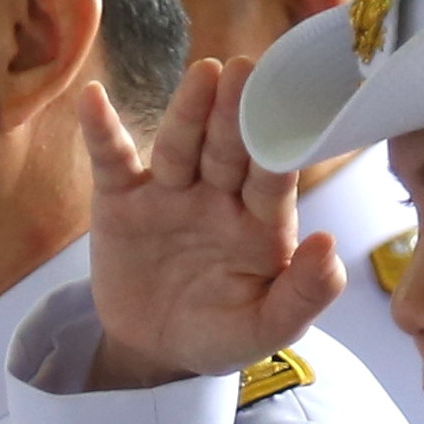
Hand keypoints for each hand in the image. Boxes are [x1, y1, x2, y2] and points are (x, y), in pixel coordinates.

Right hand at [76, 59, 335, 387]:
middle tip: (246, 72)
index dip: (278, 147)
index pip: (273, 179)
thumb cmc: (220, 333)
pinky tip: (93, 100)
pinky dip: (101, 130)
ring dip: (189, 111)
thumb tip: (330, 247)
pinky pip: (112, 160)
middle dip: (236, 114)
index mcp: (262, 222)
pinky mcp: (123, 200)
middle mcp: (219, 196)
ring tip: (203, 75)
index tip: (289, 114)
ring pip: (180, 147)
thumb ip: (303, 296)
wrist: (154, 351)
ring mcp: (170, 193)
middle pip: (228, 150)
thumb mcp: (265, 329)